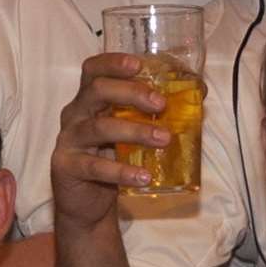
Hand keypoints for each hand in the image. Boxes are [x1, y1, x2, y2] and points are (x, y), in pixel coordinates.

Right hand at [52, 54, 167, 229]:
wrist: (86, 204)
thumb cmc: (111, 159)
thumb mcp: (130, 132)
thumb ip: (153, 113)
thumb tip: (198, 91)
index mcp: (88, 99)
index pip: (93, 70)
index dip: (113, 63)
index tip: (138, 64)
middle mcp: (75, 114)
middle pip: (96, 91)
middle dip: (131, 93)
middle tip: (161, 104)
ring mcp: (68, 140)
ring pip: (98, 127)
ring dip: (134, 131)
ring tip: (163, 139)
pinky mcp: (67, 167)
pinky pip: (95, 166)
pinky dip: (121, 171)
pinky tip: (143, 176)